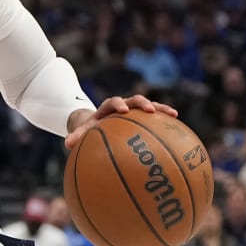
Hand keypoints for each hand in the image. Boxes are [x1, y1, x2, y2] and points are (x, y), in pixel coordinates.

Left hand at [64, 95, 178, 150]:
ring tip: (173, 114)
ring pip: (149, 105)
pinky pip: (156, 117)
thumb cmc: (91, 128)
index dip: (119, 104)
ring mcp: (135, 110)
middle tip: (149, 109)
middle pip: (135, 99)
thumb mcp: (83, 131)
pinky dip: (165, 119)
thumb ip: (76, 136)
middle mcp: (124, 105)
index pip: (113, 101)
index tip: (123, 110)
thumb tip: (67, 145)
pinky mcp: (143, 116)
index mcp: (108, 107)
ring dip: (160, 108)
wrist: (98, 121)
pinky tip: (178, 126)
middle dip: (142, 103)